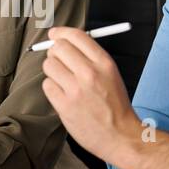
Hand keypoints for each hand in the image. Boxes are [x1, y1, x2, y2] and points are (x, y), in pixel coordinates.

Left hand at [39, 26, 136, 162]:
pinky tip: (63, 95)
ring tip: (64, 81)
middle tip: (59, 61)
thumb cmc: (116, 106)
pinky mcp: (64, 106)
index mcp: (104, 63)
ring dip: (53, 71)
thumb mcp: (111, 74)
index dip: (61, 33)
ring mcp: (76, 90)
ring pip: (49, 65)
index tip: (54, 34)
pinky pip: (47, 86)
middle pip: (58, 48)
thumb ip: (90, 57)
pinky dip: (52, 89)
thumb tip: (64, 42)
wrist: (121, 136)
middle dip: (55, 52)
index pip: (76, 36)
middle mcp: (90, 73)